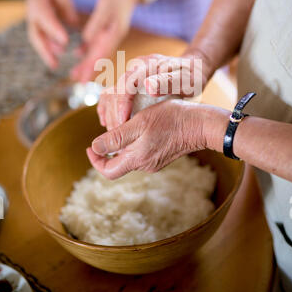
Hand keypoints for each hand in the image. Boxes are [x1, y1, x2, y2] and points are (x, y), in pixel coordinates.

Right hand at [26, 0, 78, 68]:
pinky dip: (46, 50)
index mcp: (38, 1)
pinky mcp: (35, 27)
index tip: (65, 41)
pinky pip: (39, 40)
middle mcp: (32, 14)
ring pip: (36, 40)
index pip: (46, 18)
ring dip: (44, 53)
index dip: (54, 30)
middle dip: (44, 50)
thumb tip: (74, 24)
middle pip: (35, 34)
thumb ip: (67, 7)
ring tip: (54, 64)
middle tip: (55, 63)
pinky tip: (55, 59)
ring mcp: (32, 21)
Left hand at [71, 0, 140, 81]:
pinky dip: (87, 50)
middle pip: (99, 57)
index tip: (84, 78)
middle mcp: (113, 38)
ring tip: (74, 75)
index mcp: (115, 34)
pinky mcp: (106, 31)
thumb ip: (96, 24)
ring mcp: (110, 35)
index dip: (92, 67)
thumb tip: (86, 39)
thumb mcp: (106, 7)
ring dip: (86, 64)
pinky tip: (78, 54)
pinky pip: (96, 44)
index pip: (101, 54)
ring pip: (96, 53)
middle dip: (88, 70)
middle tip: (77, 83)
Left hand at [87, 99, 207, 179]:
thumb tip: (95, 148)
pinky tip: (138, 127)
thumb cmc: (171, 119)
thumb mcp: (139, 123)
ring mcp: (156, 161)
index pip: (108, 171)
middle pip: (118, 164)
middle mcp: (145, 165)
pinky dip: (134, 143)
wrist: (201, 124)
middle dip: (107, 151)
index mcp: (137, 159)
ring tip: (120, 126)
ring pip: (130, 157)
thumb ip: (116, 138)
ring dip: (121, 145)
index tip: (90, 146)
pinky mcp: (163, 155)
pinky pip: (142, 153)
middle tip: (103, 134)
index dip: (95, 161)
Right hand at [98, 53, 207, 129]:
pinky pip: (110, 95)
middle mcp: (135, 68)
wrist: (192, 68)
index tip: (123, 123)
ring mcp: (130, 75)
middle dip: (114, 115)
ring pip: (109, 94)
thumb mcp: (185, 80)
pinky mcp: (128, 83)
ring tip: (114, 133)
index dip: (121, 105)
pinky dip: (106, 109)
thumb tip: (148, 86)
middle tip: (118, 136)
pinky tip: (108, 123)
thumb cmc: (191, 77)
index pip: (126, 85)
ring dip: (108, 114)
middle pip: (114, 91)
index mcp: (147, 66)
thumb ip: (168, 82)